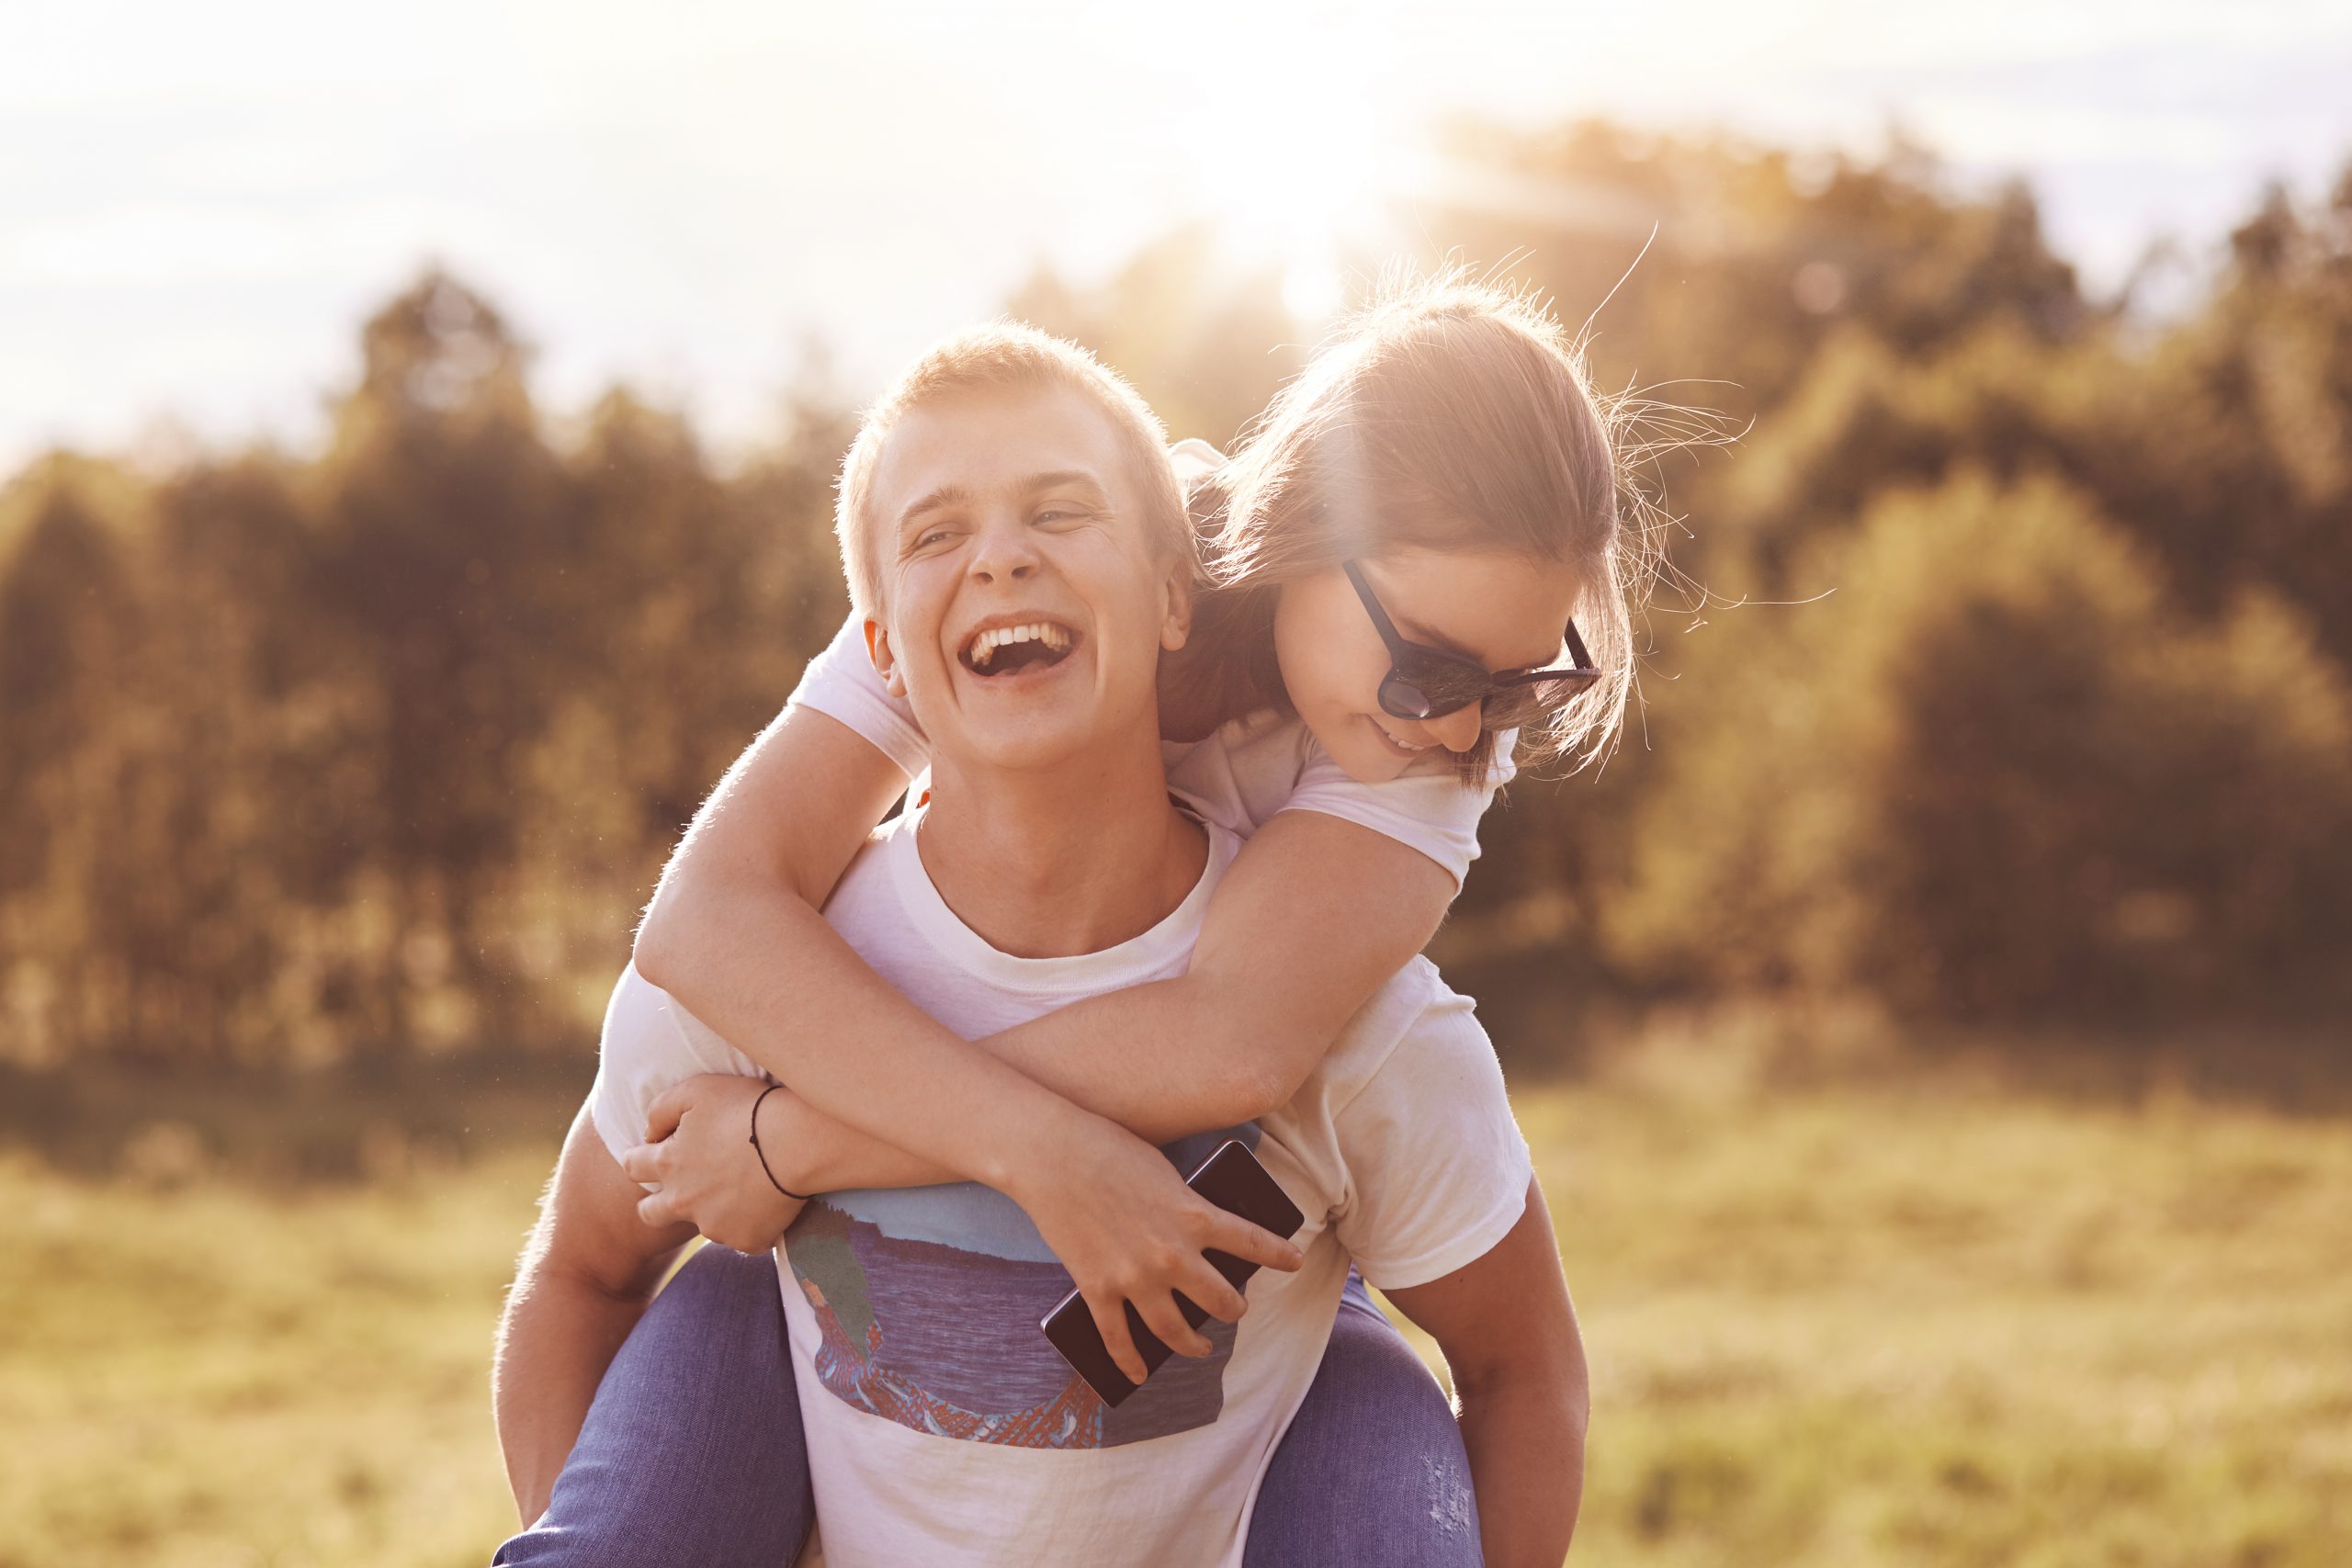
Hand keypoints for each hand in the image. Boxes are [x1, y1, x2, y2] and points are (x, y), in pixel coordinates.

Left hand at [620, 1074, 804, 1251]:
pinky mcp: (747, 1240)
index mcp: (668, 1164)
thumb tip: (648, 1133)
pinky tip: (768, 1200)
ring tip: (744, 1182)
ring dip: (712, 1208)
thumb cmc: (750, 1108)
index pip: (632, 1167)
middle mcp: (683, 1201)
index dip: (640, 1158)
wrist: (801, 1141)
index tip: (656, 1152)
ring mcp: (715, 1226)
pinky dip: (750, 1222)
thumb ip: (661, 1109)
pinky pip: (742, 1237)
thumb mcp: (697, 1090)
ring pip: (701, 1223)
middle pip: (649, 1214)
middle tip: (685, 1184)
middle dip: (656, 1202)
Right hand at [1010, 1110, 1304, 1386]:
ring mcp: (1135, 1277)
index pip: (1254, 1243)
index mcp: (1195, 1215)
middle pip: (1220, 1300)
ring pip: (1176, 1330)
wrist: (1052, 1154)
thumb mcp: (1163, 1171)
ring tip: (1200, 1346)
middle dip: (1234, 1309)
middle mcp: (1173, 1255)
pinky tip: (1138, 1372)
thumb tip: (1194, 1229)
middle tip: (1235, 1309)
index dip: (1279, 1256)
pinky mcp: (1098, 1289)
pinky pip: (1119, 1339)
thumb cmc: (1107, 1147)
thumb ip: (1183, 1203)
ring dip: (1193, 1344)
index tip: (1294, 1262)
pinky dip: (1130, 1361)